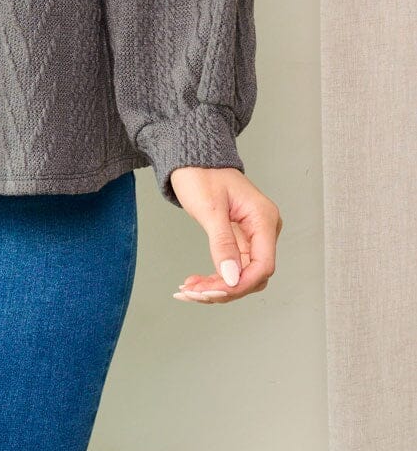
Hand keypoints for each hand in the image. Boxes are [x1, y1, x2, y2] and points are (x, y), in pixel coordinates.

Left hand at [168, 166, 281, 304]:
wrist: (192, 157)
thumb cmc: (201, 173)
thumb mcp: (210, 208)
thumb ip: (223, 244)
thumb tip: (233, 279)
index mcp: (263, 219)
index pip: (263, 265)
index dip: (240, 284)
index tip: (213, 292)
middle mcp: (264, 229)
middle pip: (252, 275)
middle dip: (224, 288)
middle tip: (192, 292)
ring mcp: (253, 235)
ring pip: (241, 275)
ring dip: (216, 287)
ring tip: (187, 289)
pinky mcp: (240, 238)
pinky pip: (232, 266)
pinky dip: (214, 277)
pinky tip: (194, 283)